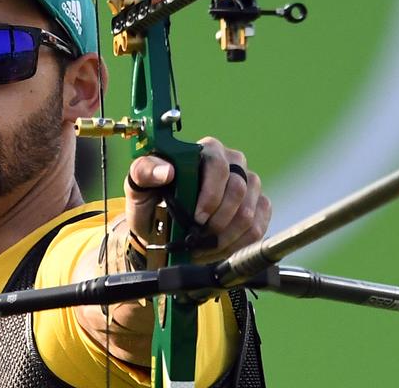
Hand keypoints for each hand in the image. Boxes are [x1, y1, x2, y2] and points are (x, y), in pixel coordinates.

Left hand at [124, 137, 270, 261]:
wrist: (163, 227)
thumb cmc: (152, 202)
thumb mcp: (139, 187)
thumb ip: (144, 172)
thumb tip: (166, 171)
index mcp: (207, 150)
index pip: (219, 166)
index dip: (211, 195)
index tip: (197, 219)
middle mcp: (234, 163)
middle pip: (239, 189)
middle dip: (218, 221)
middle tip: (198, 238)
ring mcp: (250, 185)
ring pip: (249, 212)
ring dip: (225, 237)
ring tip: (204, 246)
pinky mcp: (259, 206)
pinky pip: (258, 227)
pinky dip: (237, 244)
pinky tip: (219, 248)